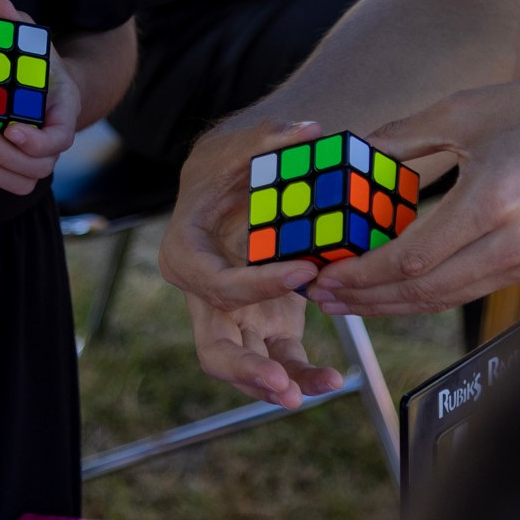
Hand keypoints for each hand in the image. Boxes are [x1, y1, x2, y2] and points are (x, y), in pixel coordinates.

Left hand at [0, 0, 76, 196]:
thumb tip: (1, 5)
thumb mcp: (33, 44)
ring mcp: (26, 163)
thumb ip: (19, 26)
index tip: (12, 127)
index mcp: (62, 115)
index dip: (37, 140)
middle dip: (4, 157)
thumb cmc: (37, 67)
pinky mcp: (2, 171)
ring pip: (15, 184)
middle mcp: (48, 147)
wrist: (40, 91)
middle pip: (36, 169)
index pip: (59, 139)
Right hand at [159, 117, 338, 405]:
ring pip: (244, 366)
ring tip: (315, 389)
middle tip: (279, 382)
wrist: (227, 186)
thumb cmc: (225, 167)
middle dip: (244, 371)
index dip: (257, 283)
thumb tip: (308, 130)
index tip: (306, 270)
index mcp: (186, 255)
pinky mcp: (263, 327)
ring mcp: (234, 317)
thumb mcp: (236, 148)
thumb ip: (267, 139)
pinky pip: (278, 360)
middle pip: (213, 349)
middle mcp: (204, 296)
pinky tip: (333, 378)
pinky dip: (302, 374)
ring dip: (277, 385)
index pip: (216, 283)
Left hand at [308, 68, 519, 318]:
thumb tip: (355, 153)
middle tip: (324, 299)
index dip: (361, 275)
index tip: (325, 276)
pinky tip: (406, 286)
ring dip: (396, 305)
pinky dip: (433, 292)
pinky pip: (473, 288)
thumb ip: (405, 136)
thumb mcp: (468, 108)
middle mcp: (512, 244)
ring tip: (355, 300)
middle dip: (368, 300)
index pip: (408, 259)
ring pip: (448, 298)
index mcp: (491, 202)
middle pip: (423, 292)